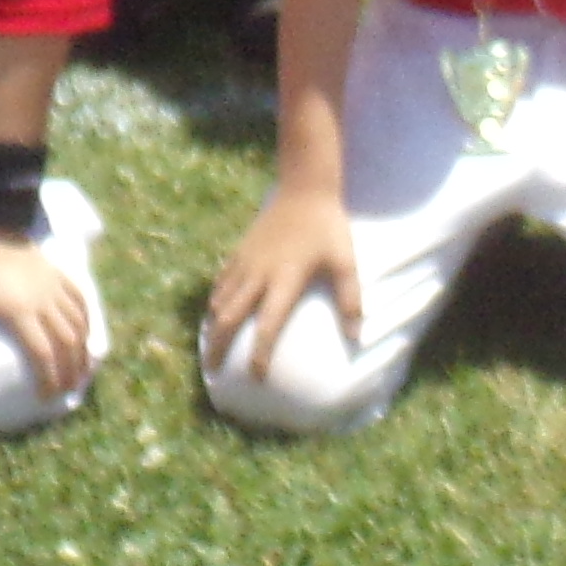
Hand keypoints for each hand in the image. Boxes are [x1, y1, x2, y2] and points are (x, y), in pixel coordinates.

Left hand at [0, 230, 94, 398]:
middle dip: (71, 370)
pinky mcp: (58, 273)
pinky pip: (79, 299)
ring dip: (82, 348)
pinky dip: (86, 319)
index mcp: (20, 311)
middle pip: (67, 342)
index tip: (46, 397)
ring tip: (82, 369)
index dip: (48, 377)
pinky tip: (85, 333)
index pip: (42, 353)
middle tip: (68, 391)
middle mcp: (44, 301)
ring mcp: (54, 286)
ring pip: (78, 322)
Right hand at [199, 183, 362, 385]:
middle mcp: (259, 274)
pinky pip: (221, 282)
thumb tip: (356, 337)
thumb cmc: (328, 226)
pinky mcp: (239, 251)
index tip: (256, 377)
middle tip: (212, 372)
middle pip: (230, 318)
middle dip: (218, 347)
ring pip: (220, 301)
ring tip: (209, 349)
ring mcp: (245, 262)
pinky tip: (214, 314)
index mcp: (285, 280)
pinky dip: (215, 302)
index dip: (260, 354)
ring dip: (213, 327)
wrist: (304, 188)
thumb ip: (350, 299)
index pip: (268, 325)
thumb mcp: (346, 260)